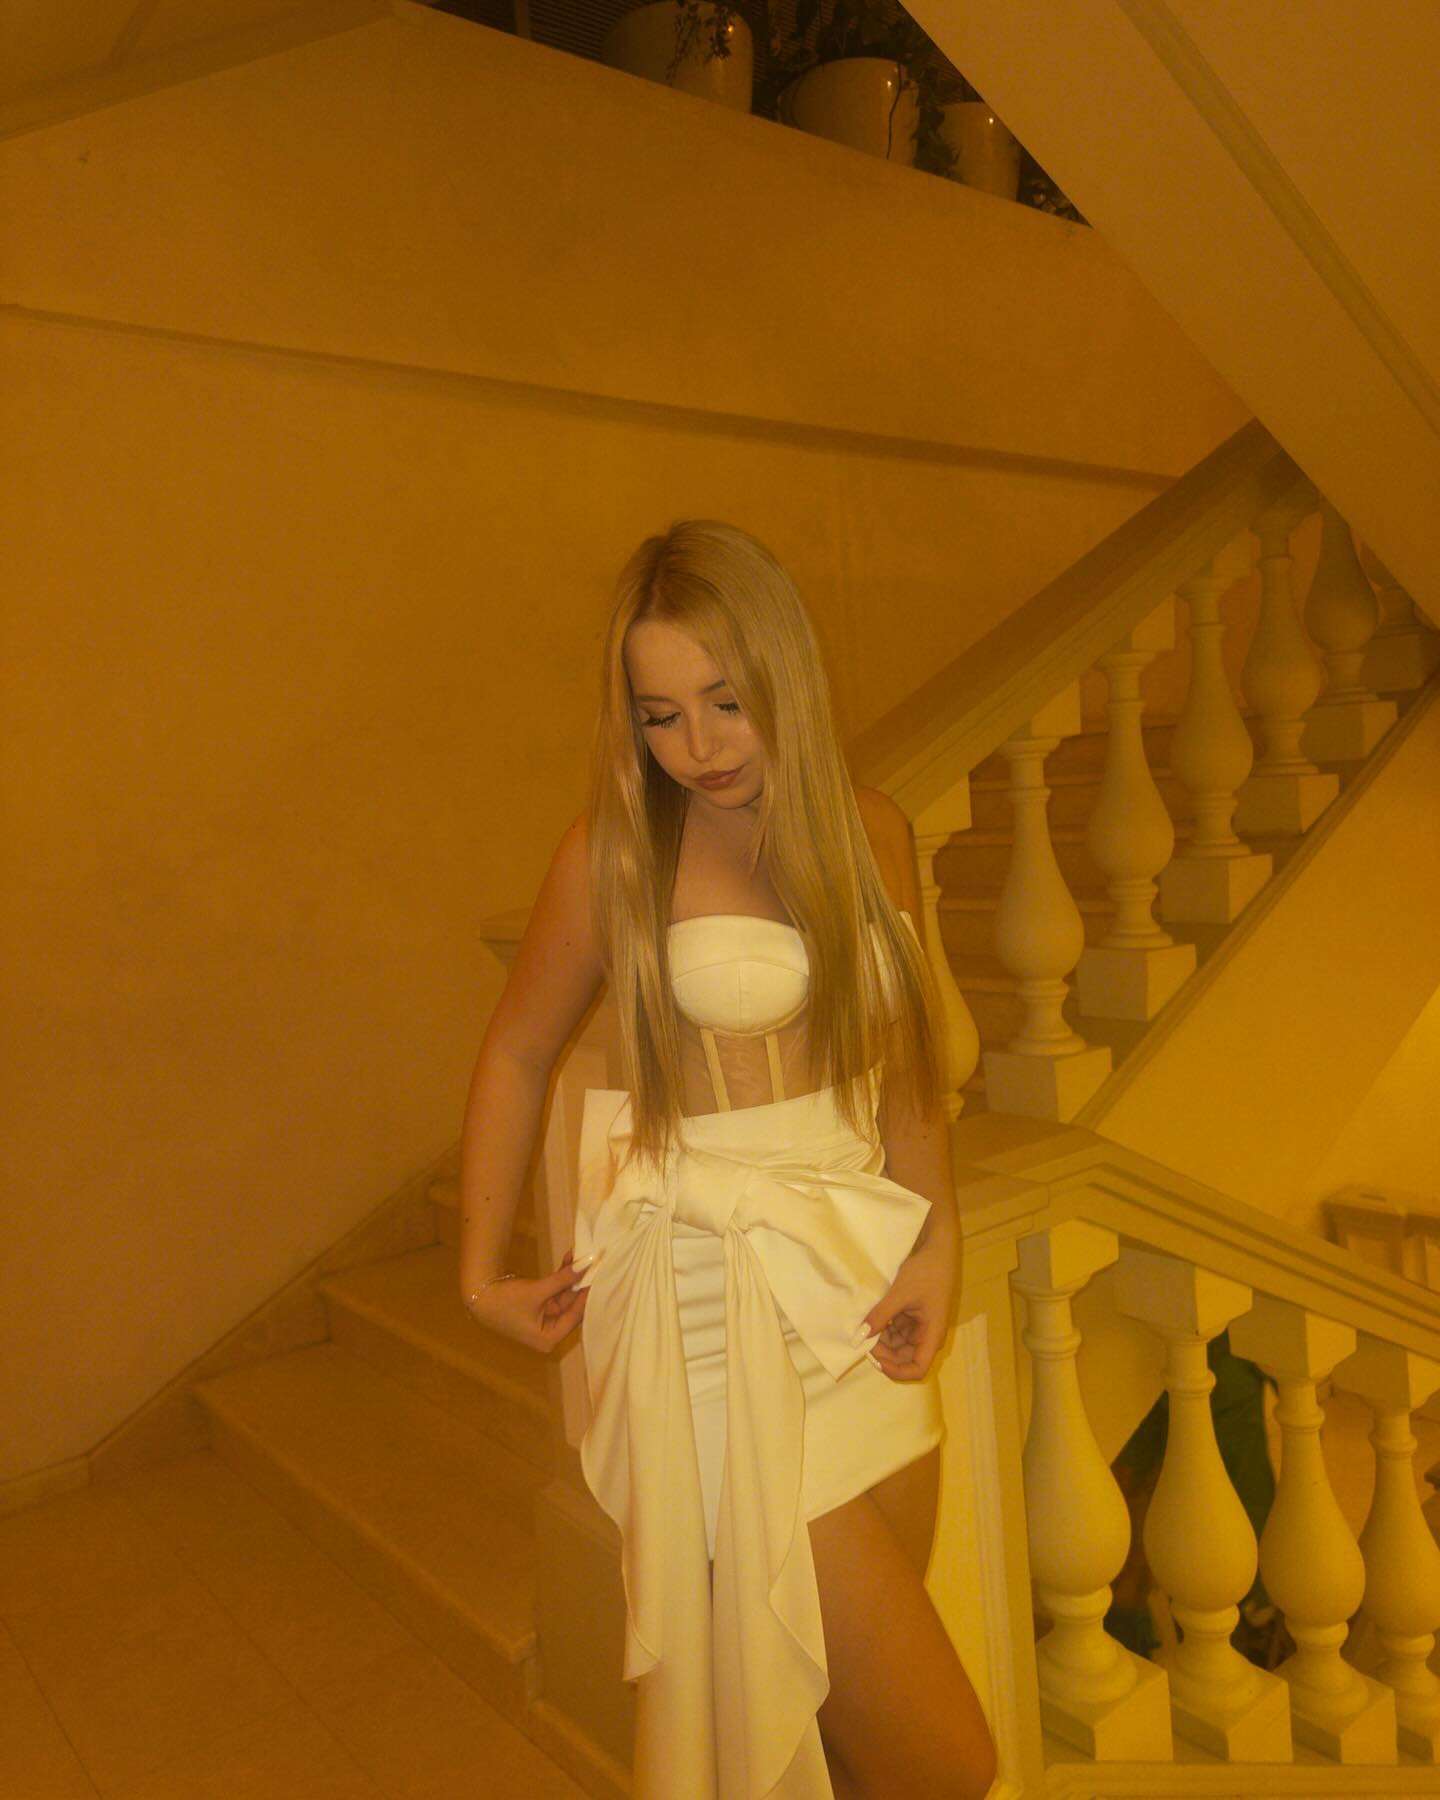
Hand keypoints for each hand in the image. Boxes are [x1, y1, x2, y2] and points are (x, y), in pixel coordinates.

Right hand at [462, 1249, 590, 1353]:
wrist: (477, 1294)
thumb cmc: (505, 1301)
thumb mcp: (536, 1291)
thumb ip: (562, 1279)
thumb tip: (585, 1266)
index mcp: (549, 1339)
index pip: (576, 1317)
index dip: (587, 1296)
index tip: (598, 1278)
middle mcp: (549, 1331)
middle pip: (571, 1306)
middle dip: (580, 1284)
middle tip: (592, 1264)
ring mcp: (544, 1318)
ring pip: (564, 1296)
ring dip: (571, 1277)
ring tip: (580, 1256)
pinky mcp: (539, 1305)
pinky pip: (555, 1291)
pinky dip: (561, 1277)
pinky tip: (569, 1260)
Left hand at [858, 1235, 956, 1381]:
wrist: (937, 1248)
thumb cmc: (926, 1272)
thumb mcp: (900, 1294)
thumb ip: (880, 1316)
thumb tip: (859, 1337)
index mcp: (932, 1335)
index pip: (917, 1369)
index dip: (896, 1371)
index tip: (875, 1359)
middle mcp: (927, 1335)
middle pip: (904, 1358)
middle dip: (884, 1354)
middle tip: (863, 1339)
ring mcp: (920, 1326)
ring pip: (898, 1345)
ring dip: (881, 1340)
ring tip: (865, 1326)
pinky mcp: (913, 1316)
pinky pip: (897, 1331)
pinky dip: (883, 1328)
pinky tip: (871, 1318)